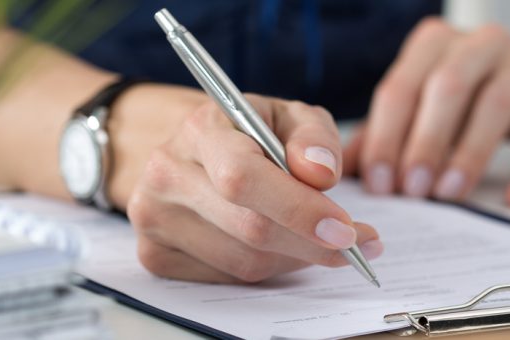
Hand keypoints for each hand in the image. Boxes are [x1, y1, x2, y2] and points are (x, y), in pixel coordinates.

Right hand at [126, 94, 382, 282]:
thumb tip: (321, 174)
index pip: (244, 177)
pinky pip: (229, 278)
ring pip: (244, 261)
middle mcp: (168, 173)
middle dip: (312, 242)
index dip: (299, 209)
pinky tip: (282, 246)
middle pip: (249, 228)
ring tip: (320, 239)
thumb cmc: (252, 132)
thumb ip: (314, 137)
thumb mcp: (291, 118)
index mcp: (201, 129)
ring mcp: (154, 217)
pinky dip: (269, 268)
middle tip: (356, 244)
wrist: (196, 151)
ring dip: (295, 257)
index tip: (345, 229)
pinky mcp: (156, 254)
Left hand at [344, 18, 509, 206]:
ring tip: (450, 192)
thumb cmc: (475, 102)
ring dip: (470, 152)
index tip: (380, 183)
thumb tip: (337, 171)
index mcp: (437, 43)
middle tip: (412, 190)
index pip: (402, 85)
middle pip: (447, 86)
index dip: (386, 135)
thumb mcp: (426, 109)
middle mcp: (482, 44)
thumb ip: (384, 135)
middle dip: (425, 140)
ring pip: (496, 103)